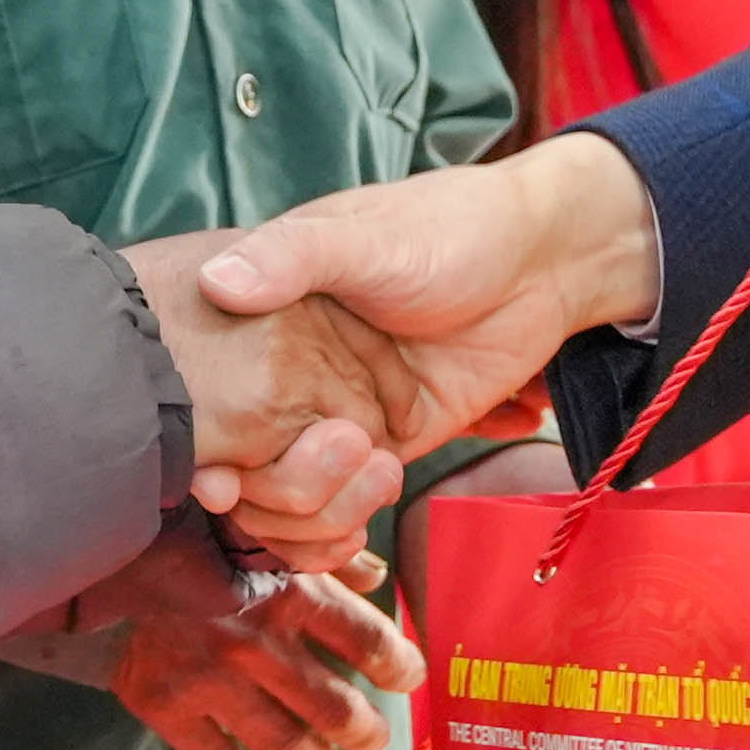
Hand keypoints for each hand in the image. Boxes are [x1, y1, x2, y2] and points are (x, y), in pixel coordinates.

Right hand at [0, 520, 425, 749]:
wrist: (106, 548)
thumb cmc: (199, 534)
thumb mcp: (268, 533)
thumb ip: (327, 558)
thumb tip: (379, 578)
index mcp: (289, 591)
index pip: (366, 641)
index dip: (398, 665)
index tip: (409, 677)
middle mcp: (257, 641)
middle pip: (335, 707)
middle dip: (363, 730)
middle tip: (372, 737)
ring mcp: (212, 680)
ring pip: (286, 744)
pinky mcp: (168, 706)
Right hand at [124, 231, 424, 552]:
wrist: (541, 263)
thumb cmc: (449, 228)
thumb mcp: (366, 237)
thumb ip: (293, 256)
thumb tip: (217, 282)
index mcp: (272, 312)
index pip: (212, 388)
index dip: (208, 442)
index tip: (216, 482)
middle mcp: (295, 367)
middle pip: (249, 456)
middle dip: (272, 489)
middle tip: (308, 484)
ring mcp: (342, 407)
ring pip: (296, 488)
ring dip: (316, 512)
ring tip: (376, 475)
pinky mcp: (391, 438)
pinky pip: (350, 497)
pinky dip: (345, 522)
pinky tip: (363, 517)